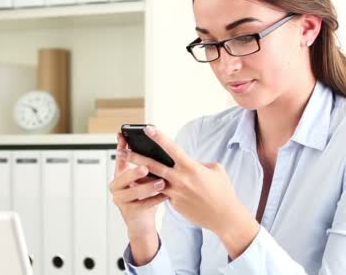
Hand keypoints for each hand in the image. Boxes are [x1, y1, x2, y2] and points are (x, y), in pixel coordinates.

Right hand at [108, 132, 167, 264]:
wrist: (142, 223)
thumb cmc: (145, 196)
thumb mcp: (144, 178)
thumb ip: (146, 164)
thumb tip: (160, 147)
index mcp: (120, 174)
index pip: (120, 158)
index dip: (121, 147)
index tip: (123, 135)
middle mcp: (116, 186)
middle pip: (123, 176)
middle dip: (135, 172)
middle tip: (146, 167)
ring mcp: (120, 199)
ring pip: (133, 192)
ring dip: (148, 187)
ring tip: (161, 183)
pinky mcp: (129, 212)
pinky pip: (142, 205)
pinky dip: (154, 200)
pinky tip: (165, 196)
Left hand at [119, 125, 259, 258]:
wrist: (224, 217)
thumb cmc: (222, 191)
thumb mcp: (214, 169)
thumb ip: (197, 163)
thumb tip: (184, 162)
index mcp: (191, 167)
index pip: (172, 149)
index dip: (159, 137)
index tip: (147, 128)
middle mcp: (181, 180)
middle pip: (153, 166)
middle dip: (135, 157)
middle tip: (121, 151)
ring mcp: (176, 194)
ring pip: (153, 182)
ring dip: (139, 176)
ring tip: (125, 171)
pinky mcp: (174, 205)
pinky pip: (163, 194)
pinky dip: (156, 189)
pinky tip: (147, 187)